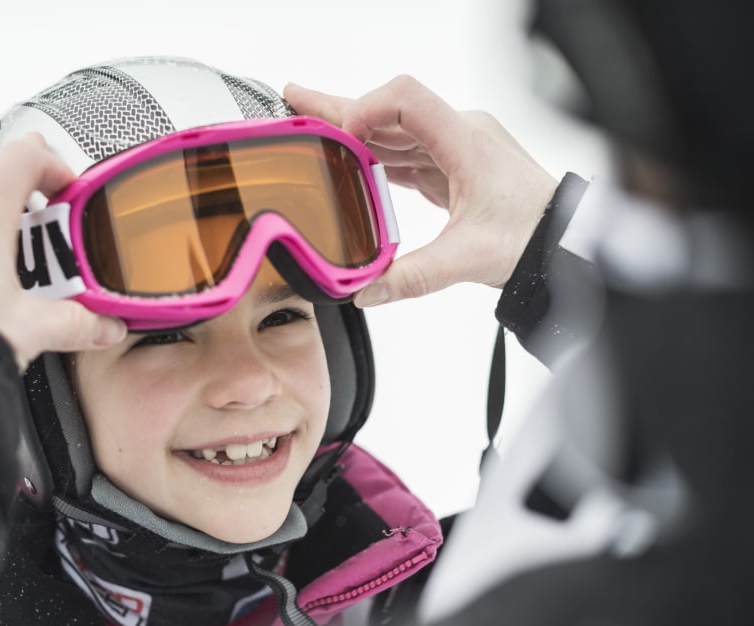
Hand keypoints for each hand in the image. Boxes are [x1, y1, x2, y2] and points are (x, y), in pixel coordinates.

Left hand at [0, 134, 126, 369]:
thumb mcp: (33, 329)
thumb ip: (77, 323)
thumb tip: (103, 326)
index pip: (21, 158)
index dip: (52, 164)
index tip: (69, 189)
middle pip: (1, 195)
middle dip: (36, 218)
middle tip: (59, 251)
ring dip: (8, 243)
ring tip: (30, 285)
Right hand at [285, 76, 557, 303]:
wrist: (567, 244)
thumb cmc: (535, 238)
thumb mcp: (468, 260)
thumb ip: (412, 276)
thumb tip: (366, 290)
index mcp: (466, 142)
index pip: (404, 99)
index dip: (363, 109)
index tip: (336, 137)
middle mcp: (460, 135)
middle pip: (389, 110)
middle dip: (339, 109)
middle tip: (294, 102)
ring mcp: (457, 149)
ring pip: (394, 131)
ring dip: (354, 133)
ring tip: (312, 132)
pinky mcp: (454, 167)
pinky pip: (406, 153)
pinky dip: (375, 157)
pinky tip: (350, 161)